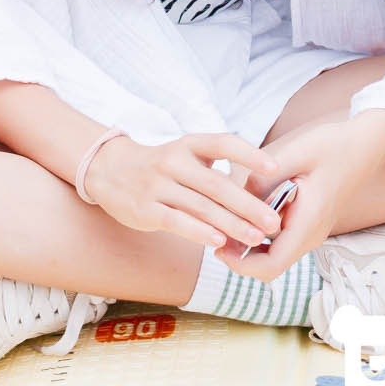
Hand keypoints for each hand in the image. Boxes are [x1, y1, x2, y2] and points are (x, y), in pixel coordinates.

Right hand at [84, 132, 286, 252]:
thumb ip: (215, 172)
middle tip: (273, 222)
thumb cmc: (162, 167)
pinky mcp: (145, 209)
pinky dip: (199, 232)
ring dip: (232, 224)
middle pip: (217, 184)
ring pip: (201, 207)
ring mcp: (158, 186)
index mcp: (190, 145)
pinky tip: (219, 242)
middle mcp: (174, 162)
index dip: (250, 154)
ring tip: (255, 238)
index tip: (275, 169)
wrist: (109, 170)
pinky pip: (177, 221)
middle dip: (249, 205)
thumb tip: (257, 197)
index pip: (224, 143)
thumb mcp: (186, 157)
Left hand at [232, 113, 384, 279]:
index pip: (271, 265)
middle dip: (239, 257)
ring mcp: (312, 232)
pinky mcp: (309, 224)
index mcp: (308, 222)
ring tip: (226, 219)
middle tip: (215, 232)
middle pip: (269, 266)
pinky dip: (260, 234)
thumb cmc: (333, 145)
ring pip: (273, 255)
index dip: (240, 264)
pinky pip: (280, 241)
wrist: (365, 143)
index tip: (218, 247)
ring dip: (249, 246)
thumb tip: (235, 197)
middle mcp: (311, 235)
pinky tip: (246, 210)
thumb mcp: (295, 153)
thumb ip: (263, 177)